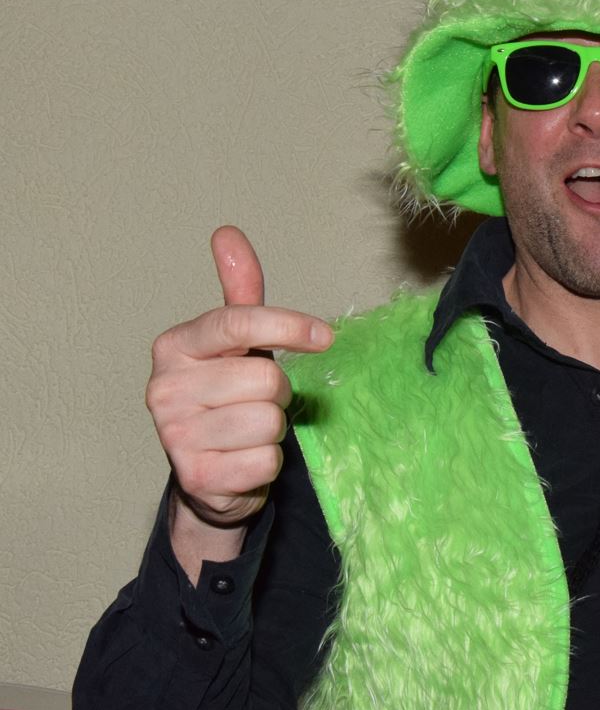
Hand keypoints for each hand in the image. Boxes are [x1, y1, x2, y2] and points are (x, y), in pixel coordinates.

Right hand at [148, 227, 331, 542]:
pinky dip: (268, 462)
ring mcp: (175, 436)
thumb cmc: (228, 395)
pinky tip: (245, 459)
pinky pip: (266, 460)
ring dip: (273, 429)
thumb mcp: (235, 343)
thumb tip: (227, 233)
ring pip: (268, 421)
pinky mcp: (196, 477)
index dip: (287, 326)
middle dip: (277, 392)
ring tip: (248, 431)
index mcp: (175, 347)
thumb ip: (239, 292)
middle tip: (257, 401)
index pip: (236, 322)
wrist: (208, 473)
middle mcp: (164, 389)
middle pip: (265, 379)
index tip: (325, 336)